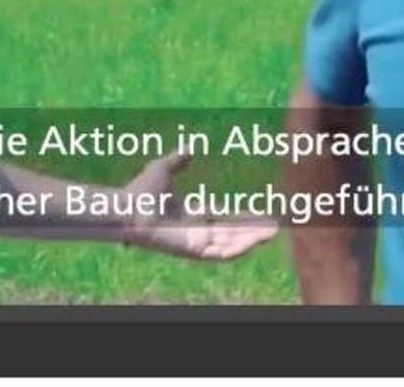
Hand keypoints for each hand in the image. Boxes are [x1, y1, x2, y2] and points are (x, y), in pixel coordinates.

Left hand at [117, 151, 277, 259]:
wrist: (127, 208)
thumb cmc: (141, 191)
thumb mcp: (164, 168)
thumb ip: (178, 159)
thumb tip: (189, 147)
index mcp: (193, 214)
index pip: (226, 218)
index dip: (245, 216)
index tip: (264, 212)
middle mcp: (197, 230)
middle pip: (232, 234)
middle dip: (254, 231)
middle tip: (275, 227)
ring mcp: (195, 242)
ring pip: (230, 245)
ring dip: (251, 240)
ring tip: (272, 234)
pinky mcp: (192, 251)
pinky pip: (220, 255)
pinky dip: (238, 249)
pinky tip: (253, 241)